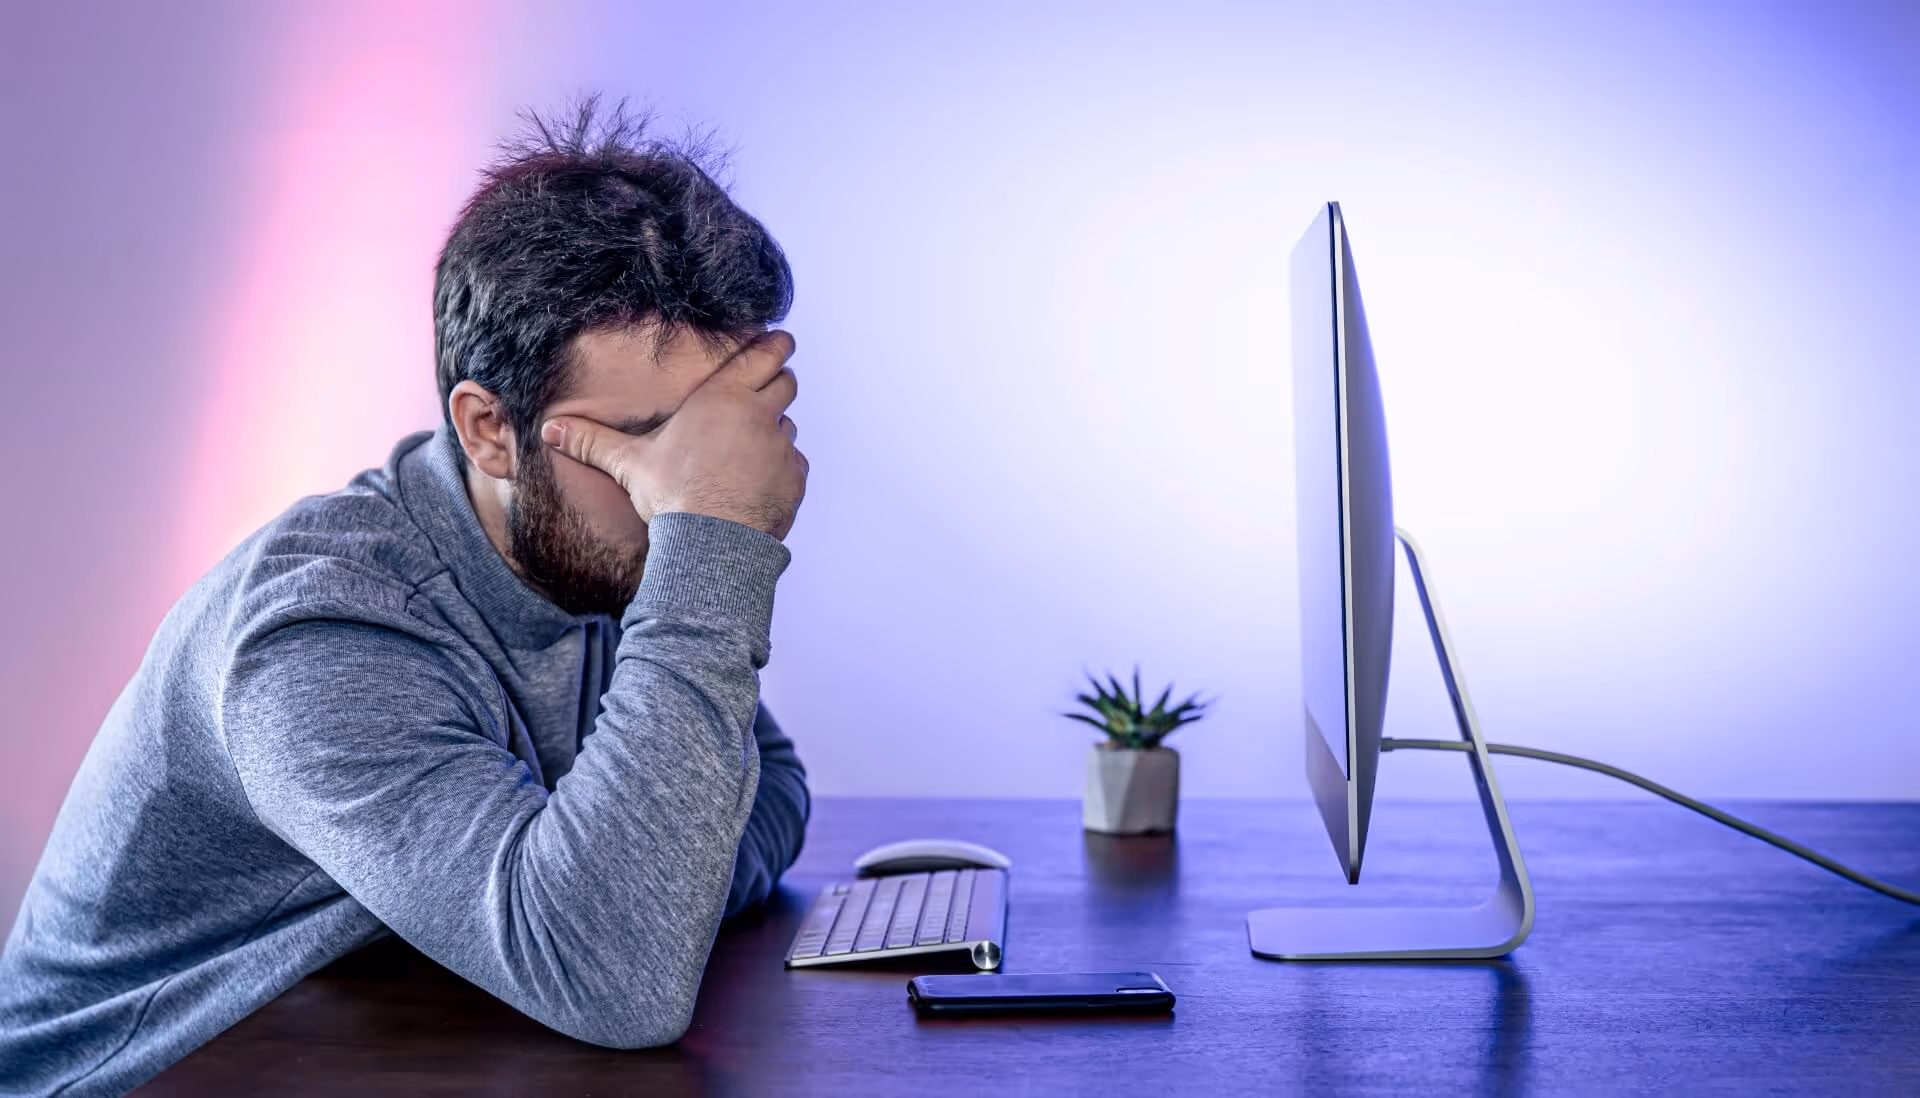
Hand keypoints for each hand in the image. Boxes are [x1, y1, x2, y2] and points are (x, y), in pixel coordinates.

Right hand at [539, 331, 808, 539]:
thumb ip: (591, 441)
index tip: (781, 338)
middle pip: (786, 383)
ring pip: (789, 425)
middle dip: (779, 380)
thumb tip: (548, 430)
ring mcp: (781, 448)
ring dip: (775, 428)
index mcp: (723, 397)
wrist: (712, 543)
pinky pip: (795, 464)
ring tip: (754, 442)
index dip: (775, 344)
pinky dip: (782, 467)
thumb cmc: (672, 497)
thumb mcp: (629, 463)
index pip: (763, 355)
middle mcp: (760, 415)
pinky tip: (760, 479)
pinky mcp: (793, 480)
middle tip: (770, 383)